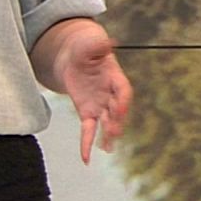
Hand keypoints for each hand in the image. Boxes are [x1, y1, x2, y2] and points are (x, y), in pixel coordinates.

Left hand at [53, 21, 131, 164]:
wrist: (76, 57)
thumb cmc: (86, 48)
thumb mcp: (90, 44)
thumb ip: (98, 45)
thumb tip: (107, 40)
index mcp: (116, 78)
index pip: (123, 91)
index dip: (122, 100)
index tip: (119, 108)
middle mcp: (111, 95)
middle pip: (117, 110)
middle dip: (116, 120)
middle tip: (113, 131)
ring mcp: (100, 105)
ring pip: (107, 123)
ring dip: (107, 134)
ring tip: (107, 147)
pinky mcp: (87, 113)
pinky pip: (89, 130)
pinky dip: (87, 144)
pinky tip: (86, 160)